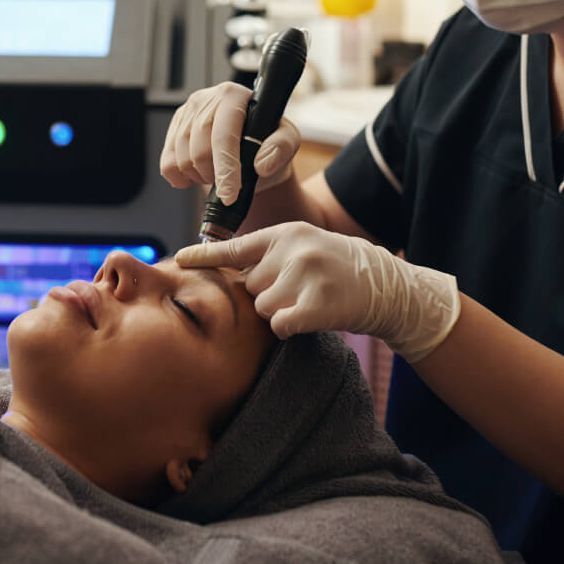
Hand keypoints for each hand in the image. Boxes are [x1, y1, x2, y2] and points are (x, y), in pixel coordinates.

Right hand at [159, 83, 300, 205]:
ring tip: (217, 172)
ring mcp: (186, 112)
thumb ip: (282, 148)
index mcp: (233, 96)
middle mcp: (206, 99)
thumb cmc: (267, 141)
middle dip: (215, 176)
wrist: (250, 144)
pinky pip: (167, 164)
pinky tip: (198, 174)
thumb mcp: (287, 140)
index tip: (230, 195)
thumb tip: (262, 163)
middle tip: (231, 180)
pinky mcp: (174, 128)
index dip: (226, 169)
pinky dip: (181, 178)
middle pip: (199, 152)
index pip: (223, 136)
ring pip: (181, 160)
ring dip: (201, 177)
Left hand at [175, 222, 461, 361]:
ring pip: (262, 309)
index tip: (178, 261)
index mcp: (286, 234)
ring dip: (279, 314)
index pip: (235, 248)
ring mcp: (306, 275)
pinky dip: (289, 329)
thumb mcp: (304, 248)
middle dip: (267, 297)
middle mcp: (293, 249)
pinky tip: (309, 319)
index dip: (204, 257)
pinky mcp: (318, 303)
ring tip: (307, 302)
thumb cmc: (338, 270)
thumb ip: (268, 258)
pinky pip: (280, 326)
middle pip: (249, 288)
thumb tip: (226, 276)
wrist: (386, 286)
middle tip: (297, 292)